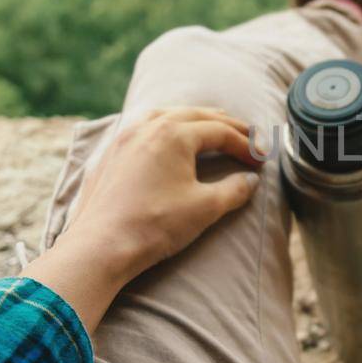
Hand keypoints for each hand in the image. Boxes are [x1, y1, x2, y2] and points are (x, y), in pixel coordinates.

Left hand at [25, 107, 261, 331]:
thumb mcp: (205, 208)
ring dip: (194, 119)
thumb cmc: (153, 225)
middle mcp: (148, 126)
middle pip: (196, 115)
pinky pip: (144, 127)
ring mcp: (125, 137)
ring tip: (211, 128)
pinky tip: (169, 139)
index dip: (246, 144)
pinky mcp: (110, 153)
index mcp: (173, 133)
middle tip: (248, 136)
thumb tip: (250, 180)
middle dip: (225, 125)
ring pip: (167, 115)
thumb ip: (234, 189)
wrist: (100, 247)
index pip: (220, 132)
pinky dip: (167, 127)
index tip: (262, 160)